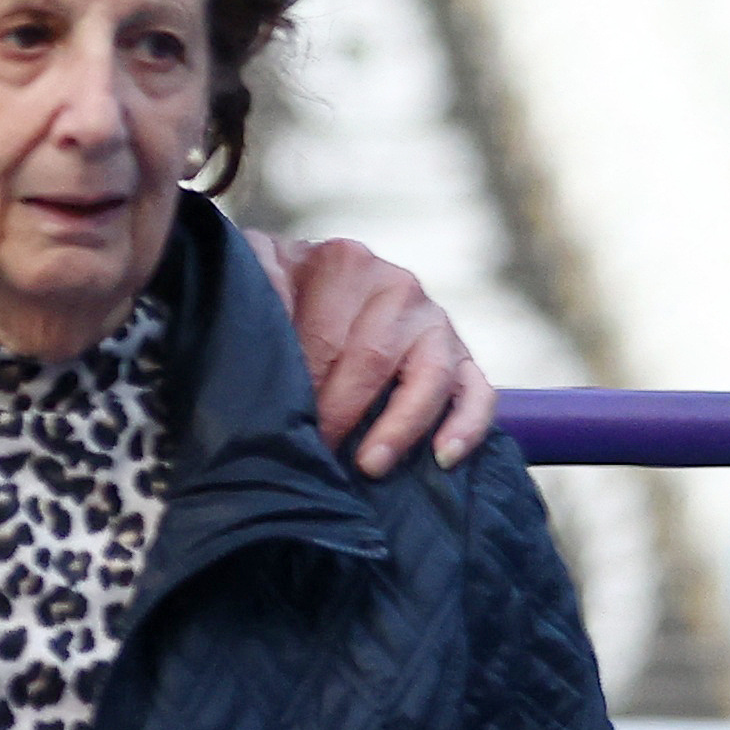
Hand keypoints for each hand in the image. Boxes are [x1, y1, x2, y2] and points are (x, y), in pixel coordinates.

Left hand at [251, 229, 494, 471]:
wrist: (313, 286)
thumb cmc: (278, 291)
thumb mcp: (259, 271)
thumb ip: (254, 279)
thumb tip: (252, 312)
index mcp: (346, 262)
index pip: (325, 334)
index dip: (303, 384)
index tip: (282, 424)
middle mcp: (399, 287)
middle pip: (373, 359)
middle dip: (341, 413)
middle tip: (315, 452)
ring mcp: (436, 323)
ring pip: (431, 377)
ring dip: (399, 427)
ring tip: (370, 466)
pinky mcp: (462, 358)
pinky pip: (478, 393)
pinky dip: (467, 426)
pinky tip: (443, 457)